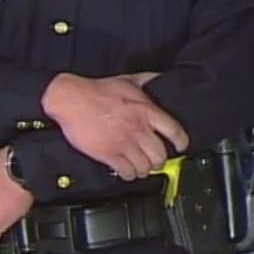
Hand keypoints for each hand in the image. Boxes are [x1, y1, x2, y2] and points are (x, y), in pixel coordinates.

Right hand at [42, 73, 188, 179]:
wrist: (71, 99)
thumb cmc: (97, 90)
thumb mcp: (128, 80)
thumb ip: (147, 80)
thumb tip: (160, 78)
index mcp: (146, 110)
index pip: (174, 131)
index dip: (182, 142)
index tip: (182, 146)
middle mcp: (138, 129)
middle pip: (160, 154)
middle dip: (160, 160)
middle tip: (157, 159)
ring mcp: (124, 143)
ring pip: (145, 166)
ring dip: (146, 169)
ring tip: (143, 167)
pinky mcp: (108, 154)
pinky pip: (127, 172)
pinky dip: (130, 175)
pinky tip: (129, 172)